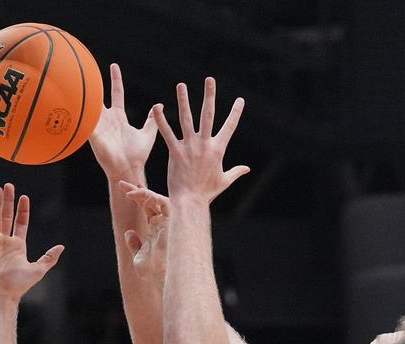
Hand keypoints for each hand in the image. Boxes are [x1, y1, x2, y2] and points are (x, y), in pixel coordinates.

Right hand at [0, 184, 63, 303]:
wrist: (1, 296)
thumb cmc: (18, 286)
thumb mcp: (37, 270)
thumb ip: (48, 258)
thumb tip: (61, 247)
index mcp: (18, 246)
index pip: (21, 223)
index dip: (22, 210)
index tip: (23, 197)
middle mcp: (5, 243)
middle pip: (6, 217)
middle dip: (7, 201)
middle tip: (8, 185)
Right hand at [89, 63, 157, 181]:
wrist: (129, 170)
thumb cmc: (137, 156)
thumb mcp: (148, 134)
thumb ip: (152, 120)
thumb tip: (160, 106)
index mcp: (119, 119)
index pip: (117, 94)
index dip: (116, 80)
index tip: (114, 66)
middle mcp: (107, 121)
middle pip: (99, 97)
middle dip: (94, 83)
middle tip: (88, 68)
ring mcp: (99, 127)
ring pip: (90, 106)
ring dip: (84, 94)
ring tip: (78, 78)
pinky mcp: (93, 135)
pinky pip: (85, 121)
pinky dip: (80, 112)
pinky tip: (75, 101)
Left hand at [118, 181, 168, 281]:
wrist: (161, 277)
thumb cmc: (153, 271)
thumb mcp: (139, 256)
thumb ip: (134, 244)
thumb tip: (129, 233)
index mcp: (156, 228)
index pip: (147, 206)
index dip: (136, 197)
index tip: (123, 191)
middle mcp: (163, 223)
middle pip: (151, 200)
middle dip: (137, 190)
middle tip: (121, 184)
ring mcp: (169, 222)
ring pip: (158, 198)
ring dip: (143, 192)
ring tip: (128, 191)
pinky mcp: (173, 222)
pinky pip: (164, 202)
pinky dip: (151, 196)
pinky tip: (137, 195)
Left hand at [153, 77, 249, 202]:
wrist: (191, 202)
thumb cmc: (207, 193)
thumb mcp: (224, 181)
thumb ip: (235, 172)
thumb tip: (247, 169)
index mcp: (218, 149)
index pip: (229, 127)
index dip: (235, 113)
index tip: (240, 100)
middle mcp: (205, 144)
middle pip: (208, 115)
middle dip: (209, 96)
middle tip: (210, 80)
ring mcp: (189, 147)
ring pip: (186, 119)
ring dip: (183, 101)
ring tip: (181, 85)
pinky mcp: (175, 152)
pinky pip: (167, 133)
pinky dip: (161, 120)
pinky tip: (157, 107)